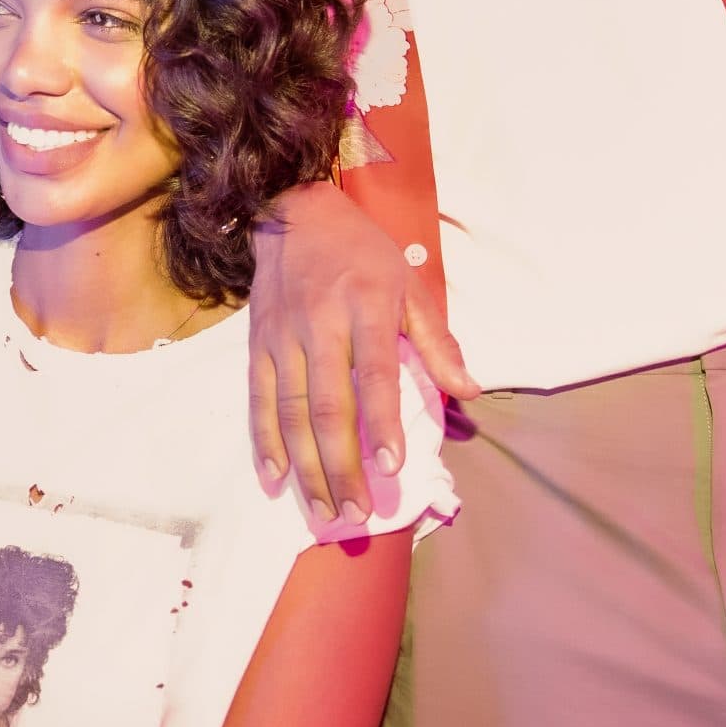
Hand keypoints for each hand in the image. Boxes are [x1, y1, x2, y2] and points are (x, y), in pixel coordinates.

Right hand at [248, 182, 477, 519]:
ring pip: (291, 412)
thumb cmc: (362, 252)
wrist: (292, 213)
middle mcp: (320, 324)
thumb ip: (437, 339)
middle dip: (340, 465)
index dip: (380, 422)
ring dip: (306, 466)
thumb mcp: (409, 282)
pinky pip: (259, 401)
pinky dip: (265, 442)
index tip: (390, 468)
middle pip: (326, 405)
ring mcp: (283, 338)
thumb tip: (468, 391)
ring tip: (324, 509)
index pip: (372, 372)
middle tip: (355, 513)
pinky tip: (276, 478)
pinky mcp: (257, 346)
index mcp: (366, 306)